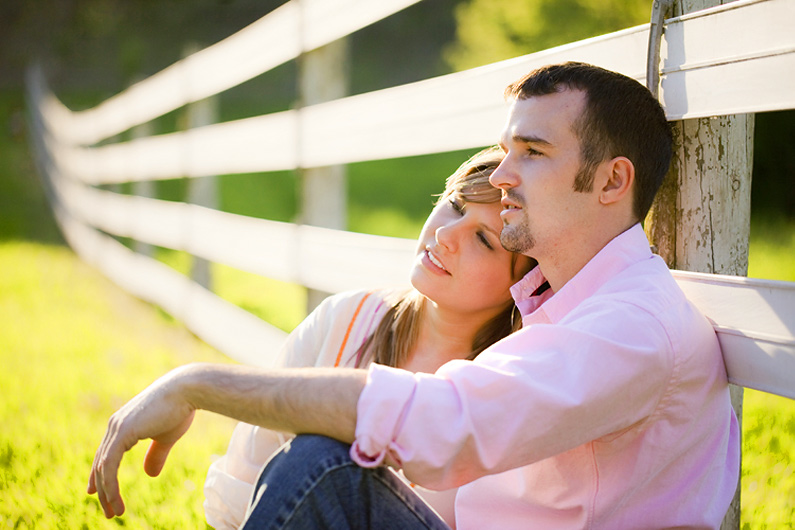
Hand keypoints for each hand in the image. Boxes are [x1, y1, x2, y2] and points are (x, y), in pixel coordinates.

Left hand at [87, 367, 195, 517]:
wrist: (187, 390)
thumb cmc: (180, 409)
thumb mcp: (166, 437)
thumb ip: (155, 454)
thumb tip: (149, 474)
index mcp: (124, 424)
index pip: (106, 453)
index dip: (100, 474)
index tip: (96, 493)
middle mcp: (115, 425)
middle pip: (102, 462)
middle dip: (103, 489)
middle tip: (109, 511)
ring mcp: (116, 428)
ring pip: (104, 467)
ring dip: (107, 493)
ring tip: (114, 512)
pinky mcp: (122, 432)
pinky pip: (109, 465)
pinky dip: (110, 485)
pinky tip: (115, 500)